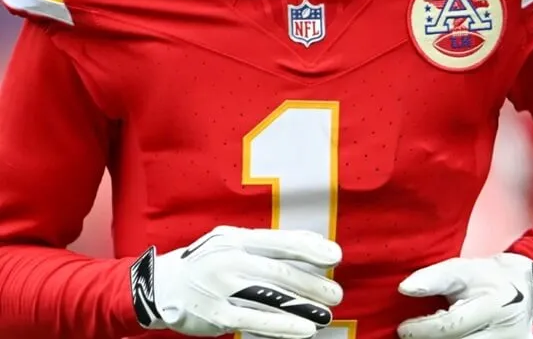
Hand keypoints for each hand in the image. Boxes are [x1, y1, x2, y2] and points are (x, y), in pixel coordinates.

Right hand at [131, 226, 342, 337]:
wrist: (159, 285)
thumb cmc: (208, 261)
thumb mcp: (235, 242)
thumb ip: (272, 243)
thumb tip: (316, 243)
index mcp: (238, 239)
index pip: (281, 242)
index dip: (311, 250)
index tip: (336, 257)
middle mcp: (230, 260)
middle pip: (280, 273)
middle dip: (313, 284)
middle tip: (336, 294)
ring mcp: (221, 288)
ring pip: (270, 298)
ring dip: (303, 308)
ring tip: (325, 315)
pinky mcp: (216, 314)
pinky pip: (255, 321)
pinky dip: (282, 326)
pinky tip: (303, 330)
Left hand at [397, 253, 532, 338]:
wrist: (529, 287)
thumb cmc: (491, 277)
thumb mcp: (464, 270)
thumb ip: (434, 278)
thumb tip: (404, 289)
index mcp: (496, 305)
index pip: (452, 326)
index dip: (422, 329)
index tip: (404, 328)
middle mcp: (507, 332)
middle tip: (416, 335)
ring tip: (433, 335)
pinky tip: (451, 338)